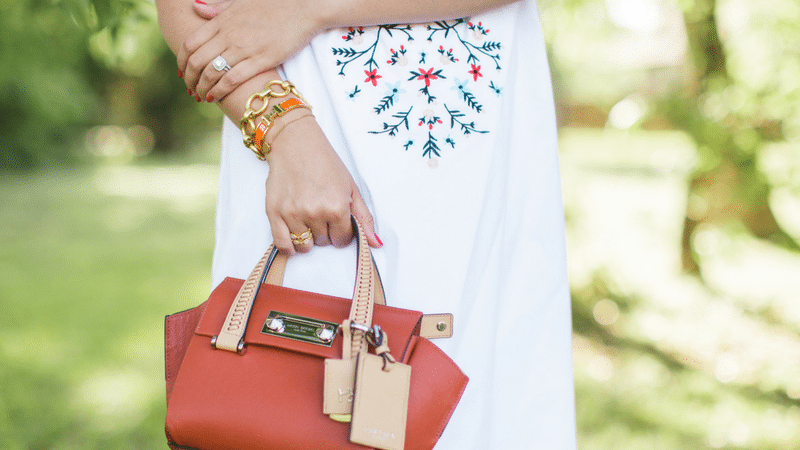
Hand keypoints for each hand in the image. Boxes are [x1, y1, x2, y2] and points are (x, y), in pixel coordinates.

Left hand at [178, 0, 322, 101]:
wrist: (303, 7)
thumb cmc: (273, 4)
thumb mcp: (240, 1)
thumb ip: (217, 8)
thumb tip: (196, 7)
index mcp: (222, 21)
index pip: (190, 43)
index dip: (181, 61)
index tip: (181, 72)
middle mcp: (229, 35)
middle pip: (196, 61)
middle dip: (189, 79)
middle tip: (190, 89)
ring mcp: (244, 48)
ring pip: (211, 73)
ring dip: (202, 88)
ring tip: (201, 96)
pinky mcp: (261, 60)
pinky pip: (232, 79)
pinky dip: (219, 90)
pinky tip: (215, 97)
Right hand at [263, 112, 380, 254]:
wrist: (296, 144)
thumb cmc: (325, 163)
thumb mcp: (351, 187)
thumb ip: (363, 217)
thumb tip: (375, 244)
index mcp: (337, 206)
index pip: (342, 240)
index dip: (341, 232)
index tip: (337, 221)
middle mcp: (315, 212)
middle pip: (323, 242)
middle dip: (325, 232)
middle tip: (320, 212)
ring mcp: (293, 213)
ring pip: (304, 246)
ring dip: (308, 238)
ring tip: (307, 220)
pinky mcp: (274, 213)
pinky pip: (283, 244)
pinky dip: (289, 247)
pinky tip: (294, 238)